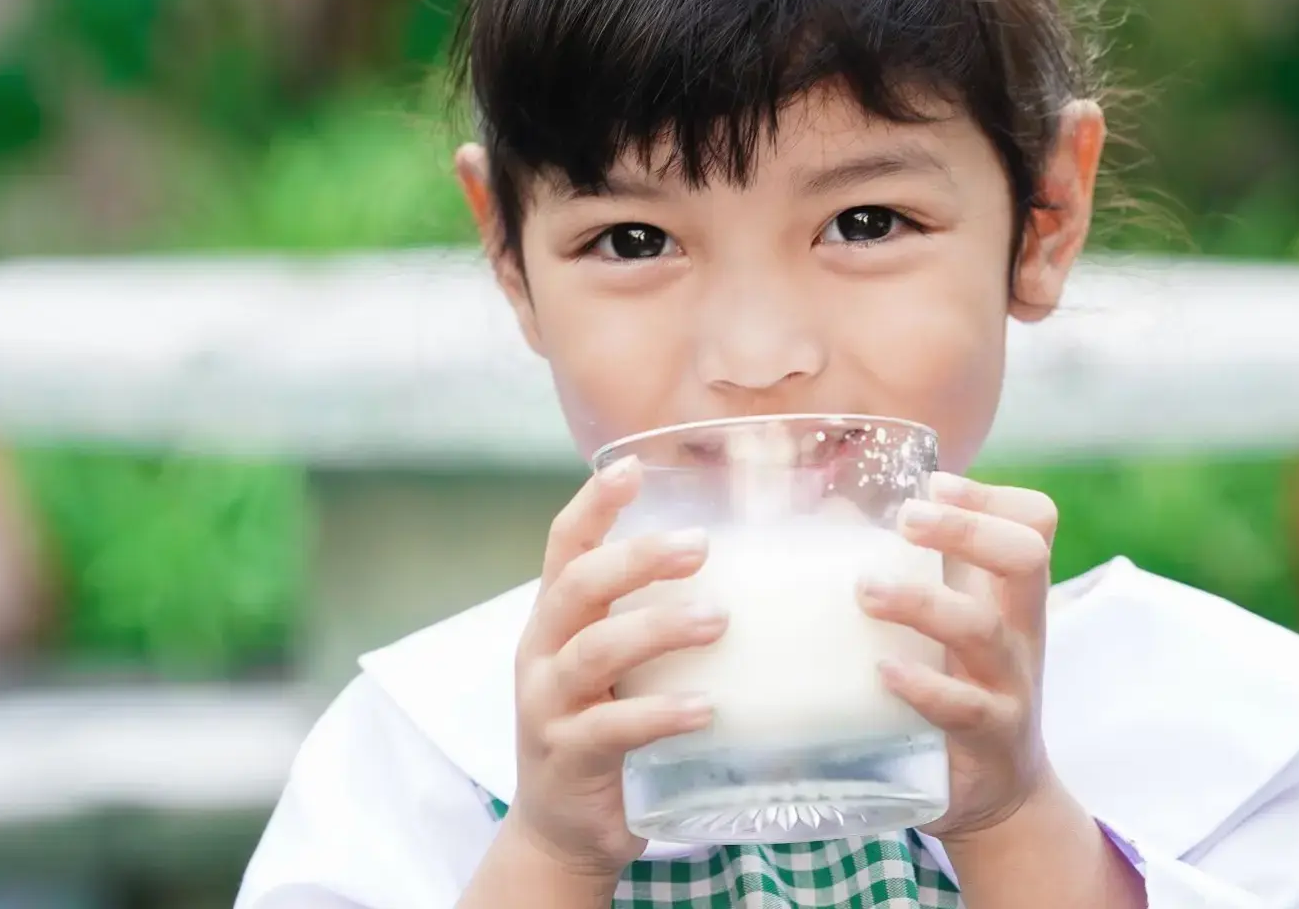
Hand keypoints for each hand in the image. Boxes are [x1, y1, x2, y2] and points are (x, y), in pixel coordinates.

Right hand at [506, 458, 728, 878]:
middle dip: (637, 559)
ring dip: (658, 628)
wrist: (564, 830)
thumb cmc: (608, 729)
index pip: (563, 546)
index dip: (592, 505)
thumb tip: (757, 573)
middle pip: (579, 586)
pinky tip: (707, 708)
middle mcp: (542, 652)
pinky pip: (612, 727)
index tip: (630, 468)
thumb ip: (660, 619)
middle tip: (700, 546)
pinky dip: (660, 713)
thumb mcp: (621, 667)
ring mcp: (549, 705)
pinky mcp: (569, 757)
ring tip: (718, 621)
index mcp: (555, 619)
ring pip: (595, 651)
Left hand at [858, 473, 1058, 840]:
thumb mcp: (944, 626)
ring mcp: (1009, 685)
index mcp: (1010, 595)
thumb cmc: (958, 686)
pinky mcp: (988, 739)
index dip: (990, 497)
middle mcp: (1020, 632)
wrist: (1001, 793)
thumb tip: (829, 510)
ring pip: (983, 630)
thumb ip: (902, 568)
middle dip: (967, 528)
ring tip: (866, 590)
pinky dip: (923, 687)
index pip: (1034, 524)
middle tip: (907, 517)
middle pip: (1025, 558)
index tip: (934, 482)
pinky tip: (881, 672)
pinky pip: (963, 708)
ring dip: (923, 603)